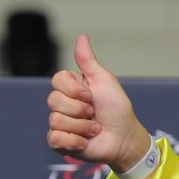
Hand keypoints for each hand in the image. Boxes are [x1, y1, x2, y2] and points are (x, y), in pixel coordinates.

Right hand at [46, 35, 152, 174]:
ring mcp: (59, 123)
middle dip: (80, 109)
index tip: (91, 96)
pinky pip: (55, 139)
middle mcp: (61, 104)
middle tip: (94, 114)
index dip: (75, 90)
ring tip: (95, 128)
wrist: (125, 137)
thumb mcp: (105, 81)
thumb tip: (81, 37)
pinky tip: (86, 141)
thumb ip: (89, 62)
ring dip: (83, 127)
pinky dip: (74, 141)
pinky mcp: (59, 142)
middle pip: (53, 100)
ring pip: (56, 120)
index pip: (57, 80)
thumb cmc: (117, 109)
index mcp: (70, 88)